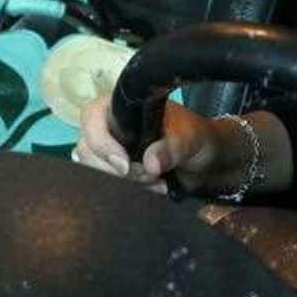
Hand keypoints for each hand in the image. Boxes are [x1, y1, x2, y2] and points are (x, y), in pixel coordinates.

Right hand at [74, 94, 223, 195]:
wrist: (208, 160)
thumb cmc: (198, 137)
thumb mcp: (191, 139)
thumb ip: (172, 148)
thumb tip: (149, 164)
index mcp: (126, 106)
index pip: (92, 116)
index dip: (101, 141)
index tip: (124, 165)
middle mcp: (113, 126)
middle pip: (88, 147)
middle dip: (115, 169)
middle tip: (148, 176)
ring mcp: (113, 149)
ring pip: (94, 168)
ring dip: (123, 182)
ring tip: (156, 182)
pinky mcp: (118, 171)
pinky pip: (106, 183)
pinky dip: (127, 190)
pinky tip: (153, 189)